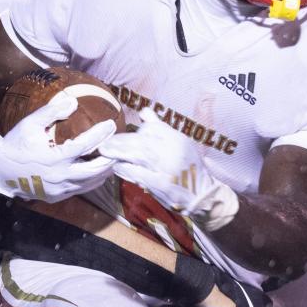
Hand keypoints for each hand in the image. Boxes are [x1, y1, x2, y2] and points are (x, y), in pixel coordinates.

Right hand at [0, 91, 116, 202]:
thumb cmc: (15, 143)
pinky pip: (79, 190)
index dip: (100, 134)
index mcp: (54, 157)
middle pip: (94, 170)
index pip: (85, 145)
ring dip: (102, 172)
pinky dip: (90, 181)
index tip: (110, 124)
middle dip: (109, 160)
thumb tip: (73, 102)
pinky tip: (96, 172)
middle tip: (118, 149)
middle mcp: (59, 176)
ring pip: (89, 184)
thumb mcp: (30, 124)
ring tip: (111, 160)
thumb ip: (51, 112)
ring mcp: (58, 189)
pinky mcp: (55, 196)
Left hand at [99, 107, 238, 230]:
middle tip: (105, 143)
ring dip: (119, 153)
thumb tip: (143, 111)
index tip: (122, 136)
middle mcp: (173, 151)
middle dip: (120, 141)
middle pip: (142, 141)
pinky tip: (116, 167)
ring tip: (105, 151)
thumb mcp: (180, 142)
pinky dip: (126, 169)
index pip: (152, 129)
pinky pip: (139, 174)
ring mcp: (167, 168)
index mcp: (177, 139)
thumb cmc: (188, 167)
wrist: (201, 195)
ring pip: (139, 155)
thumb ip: (160, 127)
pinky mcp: (161, 185)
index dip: (134, 132)